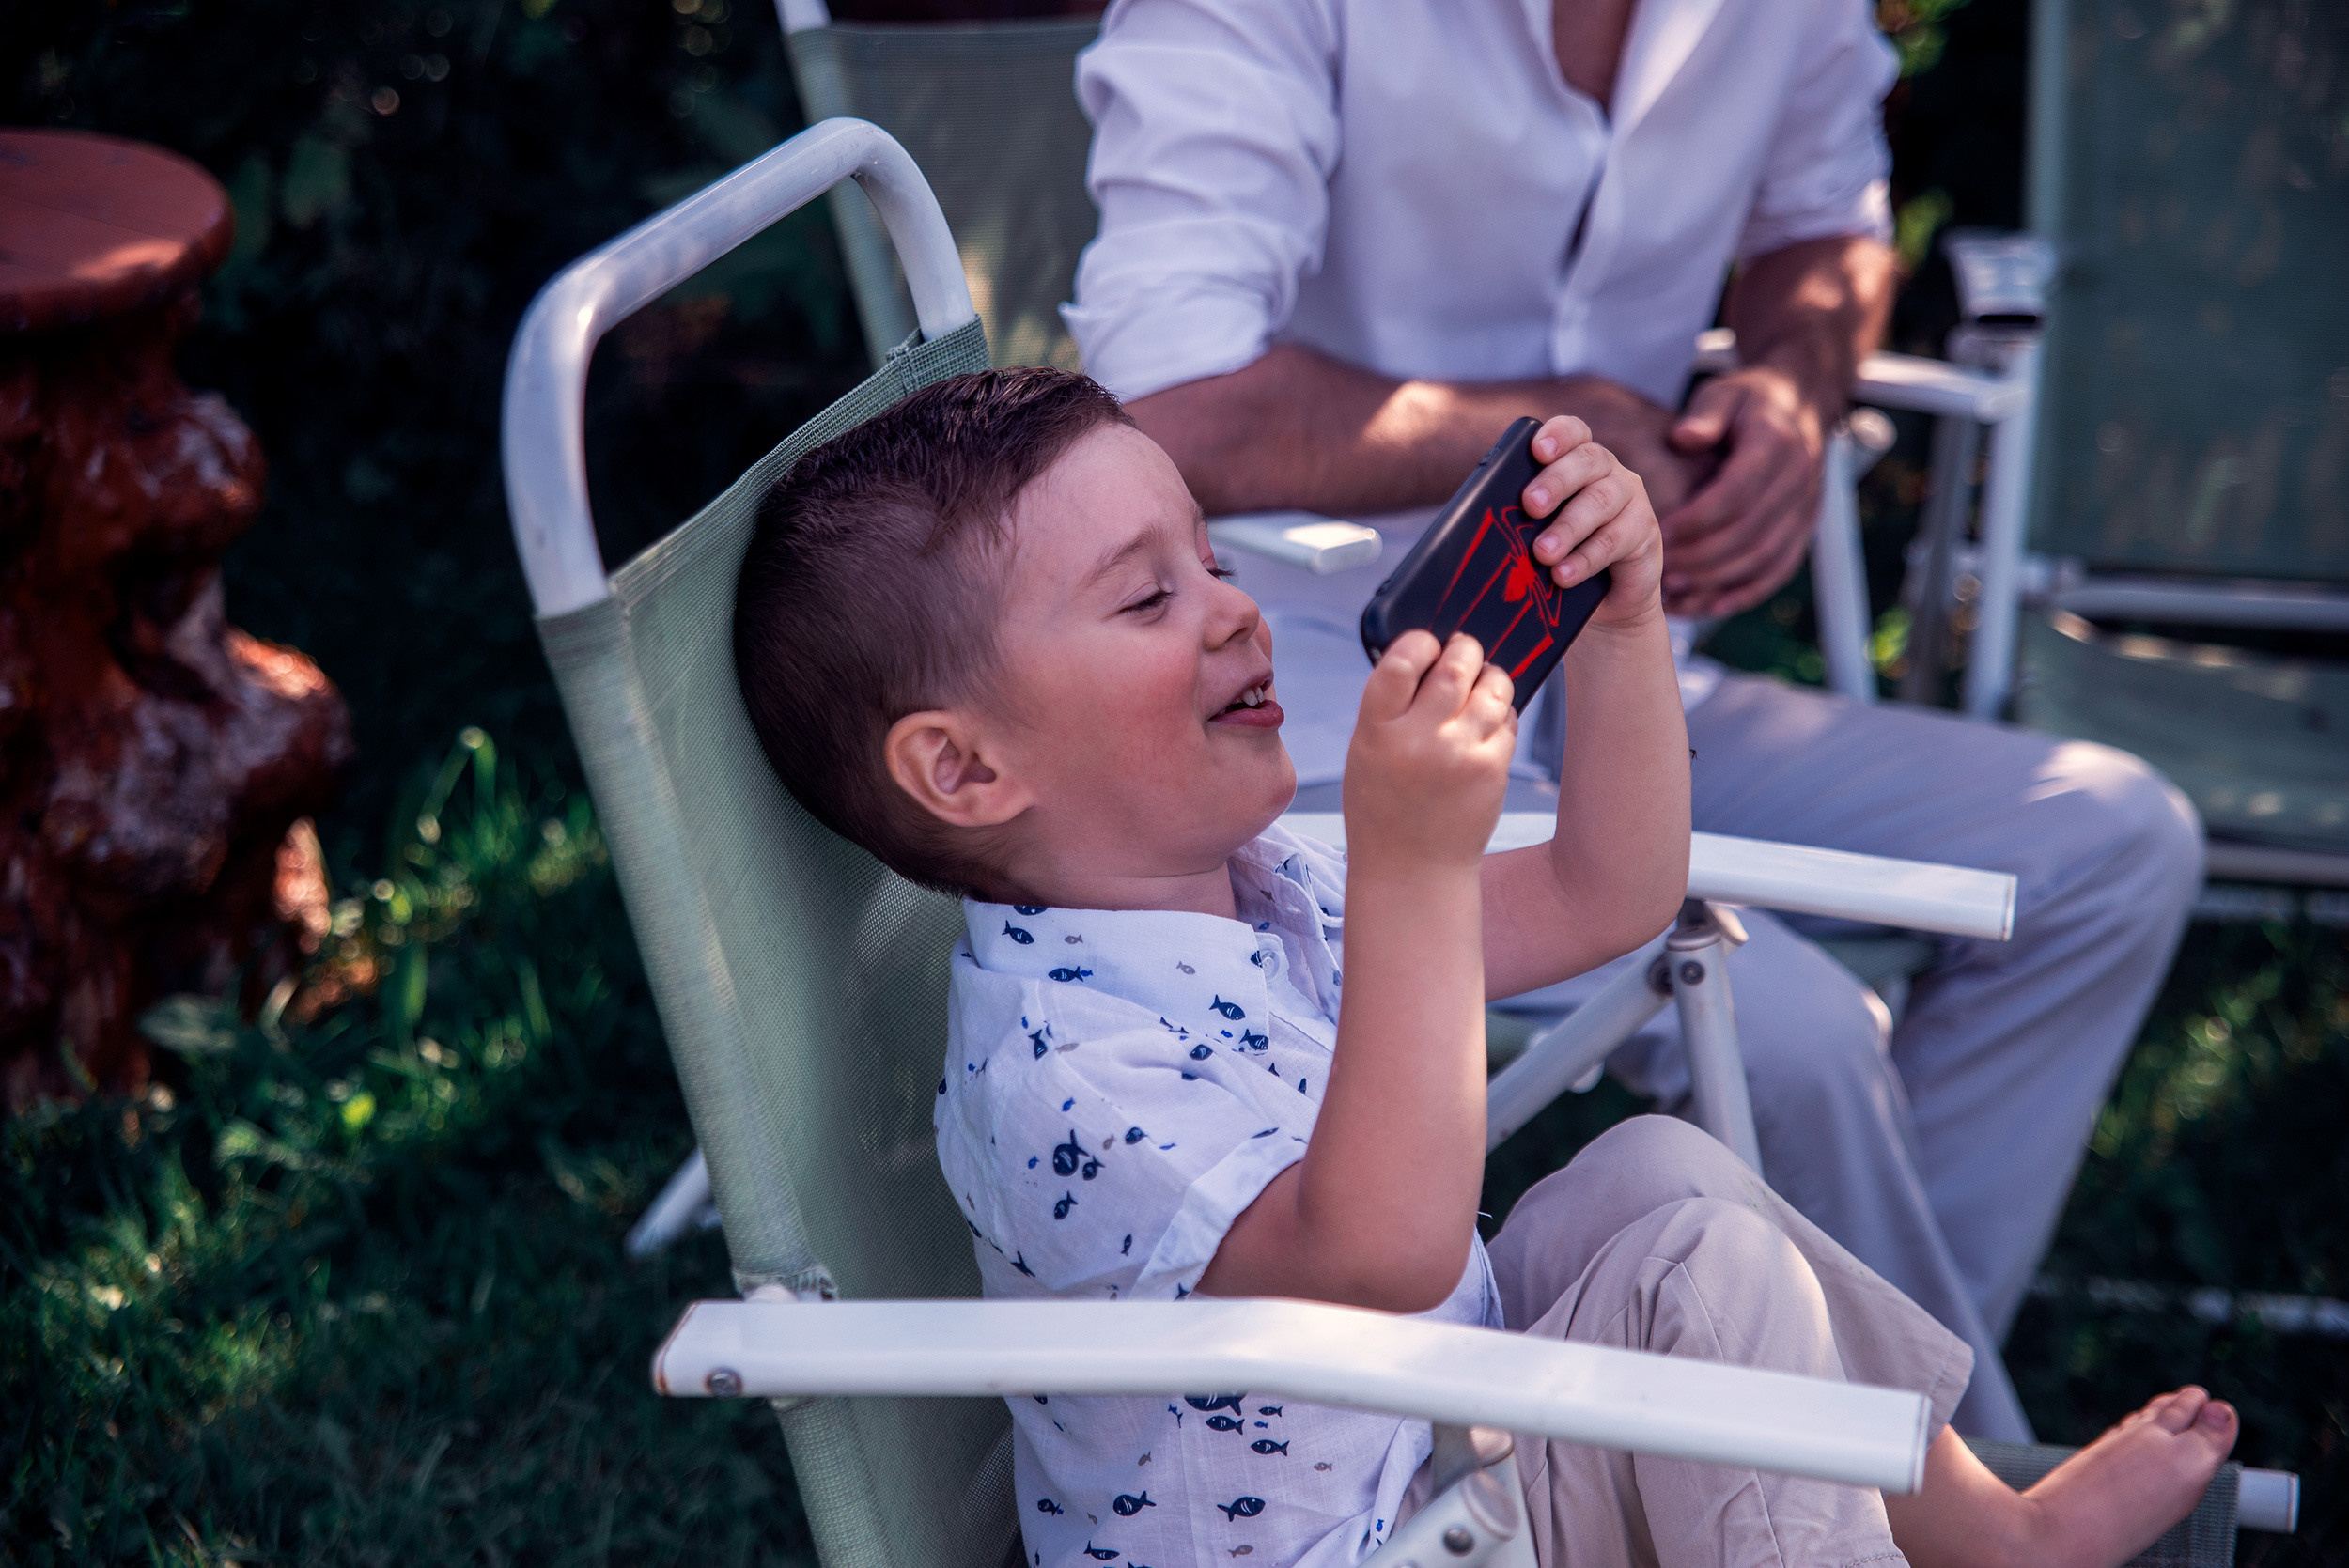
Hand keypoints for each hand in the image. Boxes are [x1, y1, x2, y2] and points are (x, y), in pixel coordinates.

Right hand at [1343, 631, 1514, 873]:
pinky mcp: (1492, 769)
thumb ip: (1391, 706)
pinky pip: (1508, 720)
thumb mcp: (1366, 751)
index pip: (1401, 661)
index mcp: (1377, 730)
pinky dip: (1500, 714)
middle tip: (1464, 653)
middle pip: (1456, 665)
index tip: (1427, 646)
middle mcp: (1420, 738)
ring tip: (1481, 685)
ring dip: (1490, 677)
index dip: (1420, 642)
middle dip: (1465, 650)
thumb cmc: (1383, 806)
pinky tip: (1484, 727)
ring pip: (1492, 687)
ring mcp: (1461, 753)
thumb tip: (1431, 656)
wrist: (1412, 869)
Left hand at [1518, 415, 1664, 631]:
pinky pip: (1614, 540)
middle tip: (1530, 505)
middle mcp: (1606, 471)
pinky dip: (1585, 559)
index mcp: (1575, 460)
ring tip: (1542, 553)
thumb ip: (1519, 519)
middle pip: (1586, 461)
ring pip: (1600, 501)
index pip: (1572, 433)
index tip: (1538, 449)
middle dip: (1555, 481)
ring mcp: (1629, 497)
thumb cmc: (1561, 555)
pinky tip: (1563, 575)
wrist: (1607, 598)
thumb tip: (1477, 523)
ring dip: (1568, 527)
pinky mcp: (1644, 530)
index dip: (1557, 435)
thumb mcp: (1537, 532)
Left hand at [1657, 365, 1831, 616]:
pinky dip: (1745, 593)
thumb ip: (1704, 414)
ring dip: (1718, 580)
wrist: (1801, 403)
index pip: (1736, 493)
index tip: (1661, 532)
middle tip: (1659, 570)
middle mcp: (1798, 479)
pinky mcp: (1805, 527)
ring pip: (1764, 557)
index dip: (1698, 518)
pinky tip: (1710, 607)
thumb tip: (1683, 437)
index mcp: (1775, 444)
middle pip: (1748, 532)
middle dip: (1701, 557)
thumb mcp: (1723, 393)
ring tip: (1674, 591)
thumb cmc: (1749, 399)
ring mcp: (1806, 507)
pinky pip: (1779, 569)